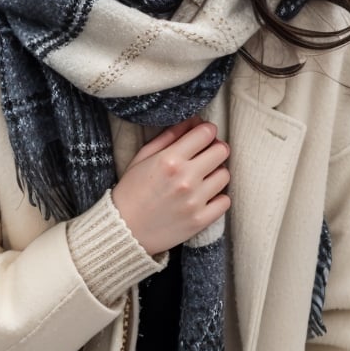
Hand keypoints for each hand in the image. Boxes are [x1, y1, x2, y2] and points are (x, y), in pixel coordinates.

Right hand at [111, 116, 230, 256]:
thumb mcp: (143, 157)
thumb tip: (194, 121)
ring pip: (225, 175)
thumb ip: (169, 136)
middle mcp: (185, 178)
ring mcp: (195, 201)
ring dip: (216, 173)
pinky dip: (218, 197)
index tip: (203, 135)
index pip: (206, 133)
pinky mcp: (200, 220)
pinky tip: (204, 196)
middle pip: (222, 151)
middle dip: (215, 148)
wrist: (123, 229)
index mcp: (170, 159)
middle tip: (206, 154)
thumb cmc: (131, 190)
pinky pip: (225, 201)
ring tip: (203, 178)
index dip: (207, 130)